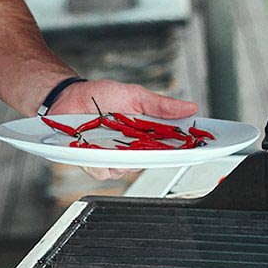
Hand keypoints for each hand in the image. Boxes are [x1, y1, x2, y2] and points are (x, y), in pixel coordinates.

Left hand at [49, 79, 198, 181]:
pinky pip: (102, 171)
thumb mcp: (135, 95)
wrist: (69, 97)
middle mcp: (132, 149)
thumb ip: (161, 105)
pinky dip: (99, 161)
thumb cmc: (101, 96)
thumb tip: (190, 107)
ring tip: (112, 138)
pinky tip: (94, 147)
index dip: (185, 150)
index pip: (171, 147)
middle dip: (152, 154)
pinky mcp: (93, 162)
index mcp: (146, 134)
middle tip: (146, 141)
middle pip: (151, 162)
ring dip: (121, 157)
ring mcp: (113, 157)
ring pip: (126, 170)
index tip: (199, 148)